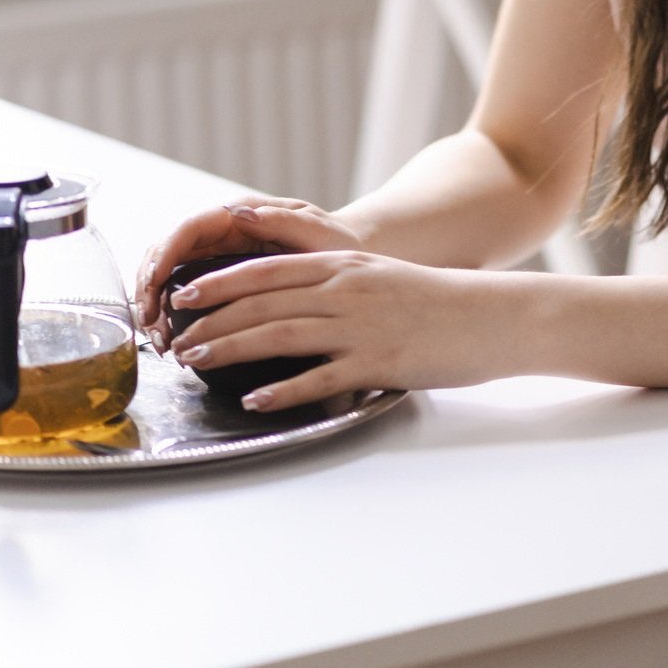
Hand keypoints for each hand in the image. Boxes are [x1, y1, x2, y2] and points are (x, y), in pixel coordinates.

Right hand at [136, 198, 363, 340]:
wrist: (351, 262)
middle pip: (170, 252)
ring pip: (172, 274)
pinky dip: (172, 315)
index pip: (191, 228)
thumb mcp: (317, 232)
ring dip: (157, 304)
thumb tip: (238, 212)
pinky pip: (188, 291)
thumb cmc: (338, 244)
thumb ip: (283, 221)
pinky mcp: (224, 279)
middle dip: (152, 285)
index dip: (166, 253)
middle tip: (151, 322)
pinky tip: (172, 339)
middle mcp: (225, 232)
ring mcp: (221, 256)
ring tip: (159, 339)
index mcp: (242, 214)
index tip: (154, 283)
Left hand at [164, 250, 520, 408]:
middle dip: (213, 319)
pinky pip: (321, 378)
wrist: (491, 316)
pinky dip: (284, 390)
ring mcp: (360, 327)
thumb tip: (290, 299)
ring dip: (232, 349)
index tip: (185, 293)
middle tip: (176, 337)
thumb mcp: (379, 277)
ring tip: (196, 362)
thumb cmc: (435, 301)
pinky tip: (256, 401)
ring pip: (281, 335)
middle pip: (263, 302)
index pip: (267, 269)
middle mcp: (345, 291)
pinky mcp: (378, 363)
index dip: (220, 281)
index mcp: (343, 266)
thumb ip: (335, 284)